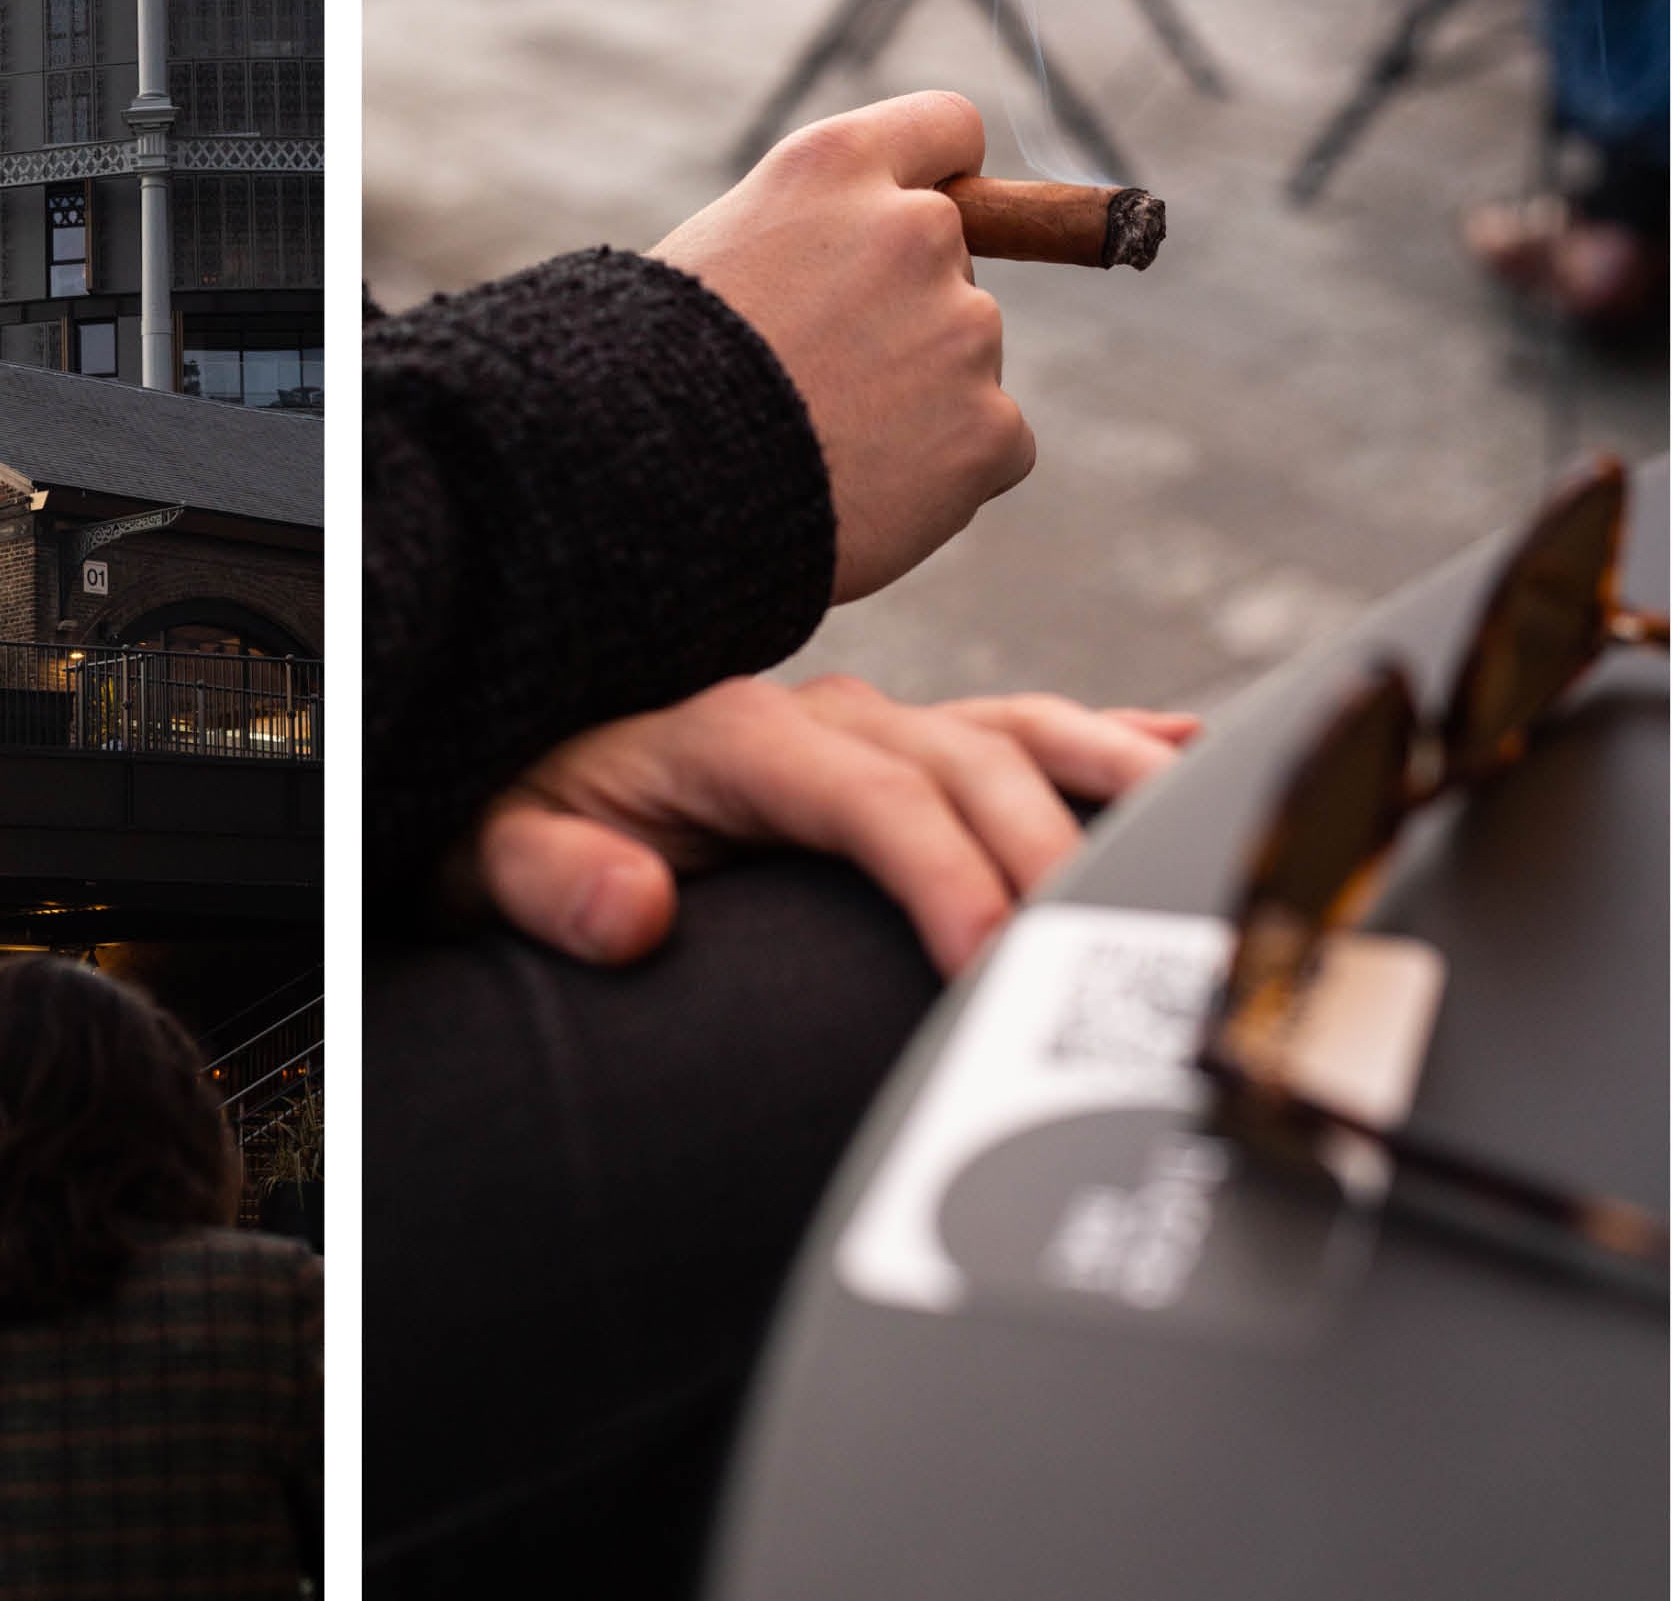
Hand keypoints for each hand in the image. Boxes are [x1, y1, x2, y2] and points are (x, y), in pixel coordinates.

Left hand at [475, 675, 1201, 974]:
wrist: (522, 780)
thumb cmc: (514, 824)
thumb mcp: (491, 859)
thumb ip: (553, 884)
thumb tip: (638, 912)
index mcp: (736, 736)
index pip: (872, 796)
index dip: (940, 871)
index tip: (988, 962)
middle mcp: (823, 717)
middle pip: (967, 764)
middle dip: (1046, 852)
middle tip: (1102, 951)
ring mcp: (872, 726)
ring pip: (1014, 731)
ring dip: (1107, 772)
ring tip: (1189, 820)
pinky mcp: (902, 750)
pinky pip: (1020, 730)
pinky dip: (1103, 739)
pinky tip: (1181, 750)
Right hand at [653, 91, 1036, 601]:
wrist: (650, 489)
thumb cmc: (656, 375)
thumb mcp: (720, 252)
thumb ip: (814, 235)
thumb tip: (872, 270)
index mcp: (834, 168)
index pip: (945, 128)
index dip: (938, 173)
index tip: (923, 210)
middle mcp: (916, 229)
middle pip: (953, 261)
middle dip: (906, 311)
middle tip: (821, 377)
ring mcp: (964, 328)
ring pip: (967, 359)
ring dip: (921, 396)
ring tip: (827, 442)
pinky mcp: (989, 426)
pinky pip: (996, 444)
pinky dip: (947, 473)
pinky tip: (869, 489)